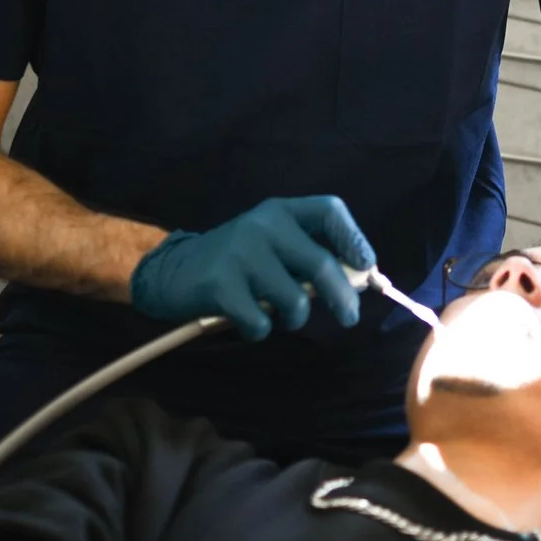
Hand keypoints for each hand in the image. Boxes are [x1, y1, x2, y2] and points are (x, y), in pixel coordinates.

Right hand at [129, 196, 375, 339]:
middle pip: (320, 264)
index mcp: (280, 211)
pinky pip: (261, 322)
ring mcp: (241, 253)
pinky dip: (260, 330)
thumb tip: (359, 279)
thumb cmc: (236, 261)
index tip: (367, 266)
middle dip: (342, 297)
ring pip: (294, 300)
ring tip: (277, 315)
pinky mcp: (221, 285)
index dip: (354, 239)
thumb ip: (308, 254)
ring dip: (293, 318)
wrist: (173, 271)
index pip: (330, 210)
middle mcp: (262, 224)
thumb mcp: (271, 244)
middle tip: (349, 318)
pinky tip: (247, 322)